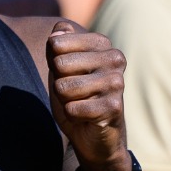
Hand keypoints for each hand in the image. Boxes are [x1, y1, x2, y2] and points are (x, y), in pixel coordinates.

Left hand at [46, 21, 131, 170]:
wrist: (93, 135)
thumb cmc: (75, 97)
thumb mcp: (60, 68)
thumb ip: (56, 46)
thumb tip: (55, 34)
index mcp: (102, 44)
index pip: (57, 42)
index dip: (53, 64)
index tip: (66, 75)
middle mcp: (114, 58)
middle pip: (60, 64)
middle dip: (59, 84)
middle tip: (73, 94)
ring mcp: (117, 82)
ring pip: (64, 87)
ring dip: (65, 101)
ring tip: (80, 104)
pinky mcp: (114, 107)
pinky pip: (73, 108)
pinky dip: (72, 116)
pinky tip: (85, 117)